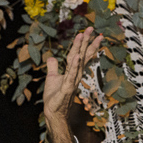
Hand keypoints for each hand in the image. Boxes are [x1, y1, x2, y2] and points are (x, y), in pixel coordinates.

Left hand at [44, 28, 102, 142]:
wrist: (54, 113)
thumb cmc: (55, 98)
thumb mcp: (52, 78)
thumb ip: (53, 67)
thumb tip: (51, 58)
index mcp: (72, 72)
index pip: (80, 54)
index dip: (84, 43)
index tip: (89, 31)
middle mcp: (75, 75)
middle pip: (82, 55)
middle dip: (87, 41)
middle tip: (91, 28)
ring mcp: (72, 81)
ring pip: (77, 62)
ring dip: (80, 48)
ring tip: (83, 36)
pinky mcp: (66, 88)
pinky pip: (71, 75)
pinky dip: (74, 66)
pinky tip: (76, 56)